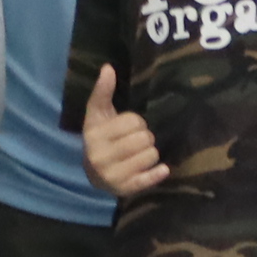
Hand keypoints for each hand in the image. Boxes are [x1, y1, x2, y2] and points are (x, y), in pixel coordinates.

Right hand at [81, 64, 168, 196]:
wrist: (94, 174)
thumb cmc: (100, 138)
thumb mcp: (97, 115)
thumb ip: (102, 92)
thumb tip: (108, 67)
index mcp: (94, 135)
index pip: (134, 121)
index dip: (136, 122)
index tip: (129, 127)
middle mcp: (101, 156)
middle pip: (145, 138)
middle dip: (145, 137)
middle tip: (137, 141)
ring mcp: (113, 175)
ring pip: (151, 155)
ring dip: (150, 153)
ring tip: (141, 154)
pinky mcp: (125, 189)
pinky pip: (149, 179)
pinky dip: (157, 173)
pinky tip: (162, 169)